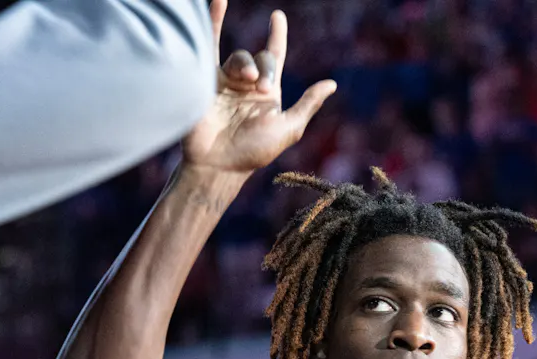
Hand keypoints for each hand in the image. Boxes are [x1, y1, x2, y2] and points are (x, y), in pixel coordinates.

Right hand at [181, 0, 336, 175]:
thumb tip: (332, 84)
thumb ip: (307, 105)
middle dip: (265, 69)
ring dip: (245, 66)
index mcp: (267, 93)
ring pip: (239, 57)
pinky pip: (208, 47)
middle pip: (259, 58)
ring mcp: (224, 82)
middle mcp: (246, 85)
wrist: (219, 163)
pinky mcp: (204, 82)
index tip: (277, 17)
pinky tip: (217, 0)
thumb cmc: (254, 152)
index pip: (274, 56)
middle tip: (262, 89)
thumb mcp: (288, 129)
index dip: (277, 36)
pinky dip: (211, 22)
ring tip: (246, 84)